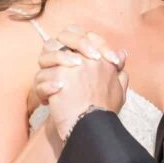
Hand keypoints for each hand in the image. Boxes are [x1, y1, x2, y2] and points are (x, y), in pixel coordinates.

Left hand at [34, 26, 127, 140]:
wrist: (93, 127)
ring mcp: (72, 66)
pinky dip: (42, 90)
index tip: (73, 56)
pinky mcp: (57, 77)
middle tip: (55, 67)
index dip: (77, 40)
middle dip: (56, 51)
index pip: (88, 35)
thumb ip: (120, 72)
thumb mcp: (119, 90)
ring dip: (46, 73)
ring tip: (52, 89)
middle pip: (65, 37)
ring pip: (48, 56)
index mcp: (103, 60)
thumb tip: (122, 53)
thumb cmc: (105, 112)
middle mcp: (88, 58)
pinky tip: (48, 102)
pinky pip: (42, 77)